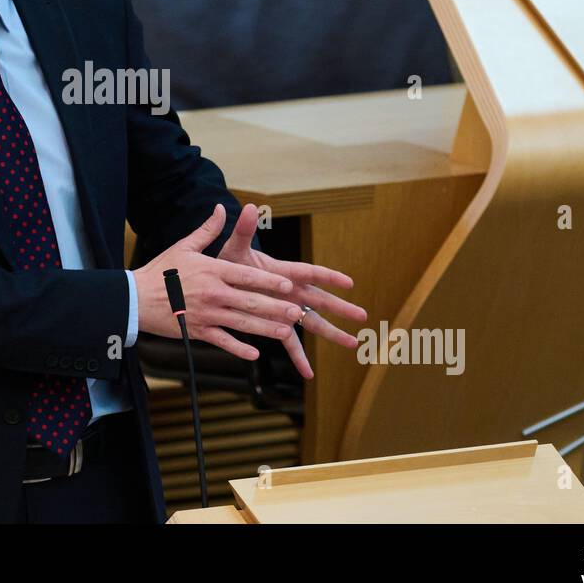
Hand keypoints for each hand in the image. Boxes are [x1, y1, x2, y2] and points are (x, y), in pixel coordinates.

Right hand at [133, 204, 312, 364]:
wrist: (136, 298)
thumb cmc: (161, 270)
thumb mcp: (184, 246)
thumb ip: (207, 230)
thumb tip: (222, 209)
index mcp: (212, 271)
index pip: (247, 276)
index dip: (269, 281)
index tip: (288, 285)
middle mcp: (213, 294)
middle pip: (250, 301)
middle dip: (275, 308)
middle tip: (297, 312)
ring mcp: (206, 315)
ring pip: (242, 323)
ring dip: (266, 329)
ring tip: (286, 332)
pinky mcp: (198, 332)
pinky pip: (223, 342)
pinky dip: (239, 349)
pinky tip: (255, 354)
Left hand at [217, 203, 363, 378]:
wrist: (220, 280)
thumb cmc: (229, 261)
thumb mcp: (234, 248)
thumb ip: (242, 231)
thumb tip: (247, 207)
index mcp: (282, 271)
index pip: (309, 273)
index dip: (327, 277)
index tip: (348, 282)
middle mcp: (290, 291)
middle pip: (319, 300)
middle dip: (341, 308)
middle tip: (363, 316)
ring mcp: (286, 308)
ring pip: (313, 322)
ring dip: (332, 334)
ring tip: (354, 344)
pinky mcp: (277, 323)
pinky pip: (290, 343)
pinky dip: (299, 358)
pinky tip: (309, 374)